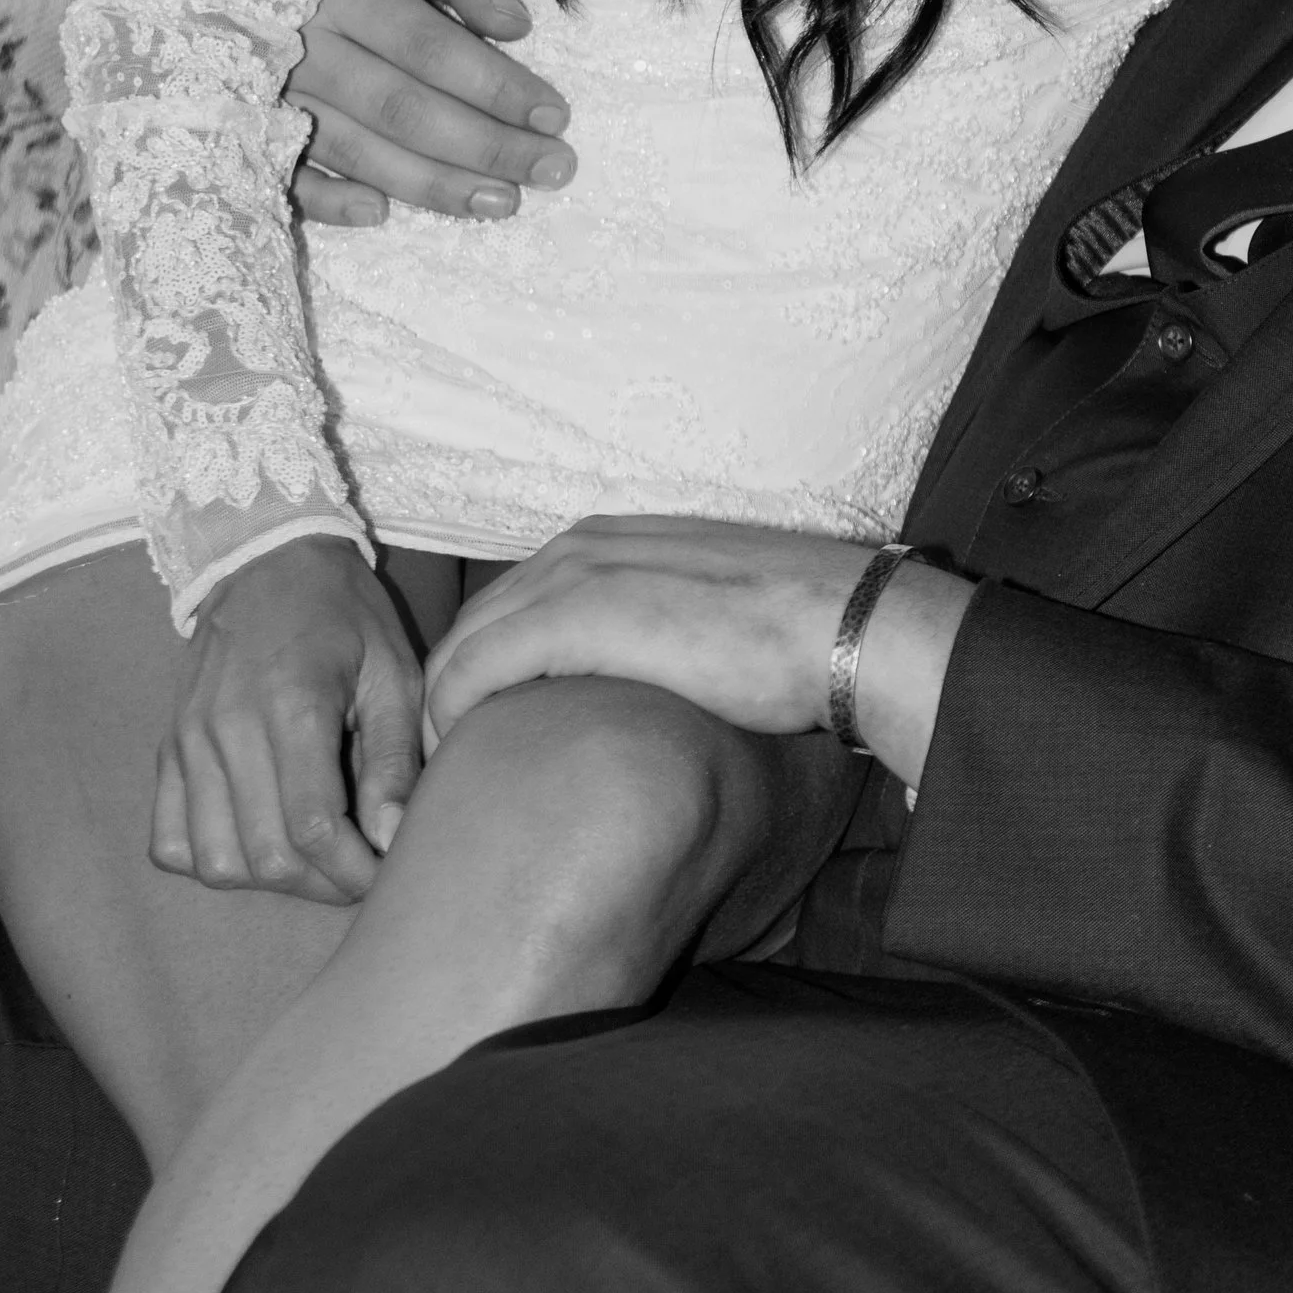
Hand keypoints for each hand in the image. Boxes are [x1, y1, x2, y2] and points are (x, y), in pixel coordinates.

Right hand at [154, 535, 424, 902]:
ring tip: (312, 858)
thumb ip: (392, 759)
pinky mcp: (166, 750)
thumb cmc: (344, 614)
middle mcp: (226, 730)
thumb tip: (392, 839)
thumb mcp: (392, 670)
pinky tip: (256, 839)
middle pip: (263, 858)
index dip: (352, 872)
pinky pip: (168, 842)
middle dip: (320, 884)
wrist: (265, 559)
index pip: (312, 830)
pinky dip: (211, 860)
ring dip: (268, 879)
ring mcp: (186, 743)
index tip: (385, 874)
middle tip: (357, 868)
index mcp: (292, 707)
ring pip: (214, 862)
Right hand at [288, 0, 576, 227]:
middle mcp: (300, 44)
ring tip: (501, 203)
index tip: (556, 115)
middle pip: (401, 108)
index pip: (430, 48)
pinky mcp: (242, 128)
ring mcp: (267, 92)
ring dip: (430, 184)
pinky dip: (327, 199)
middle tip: (551, 170)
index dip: (495, 85)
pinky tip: (379, 214)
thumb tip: (515, 25)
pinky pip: (282, 175)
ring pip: (354, 148)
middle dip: (484, 146)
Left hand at [423, 518, 974, 789]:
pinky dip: (456, 701)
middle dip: (452, 674)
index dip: (491, 648)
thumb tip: (660, 676)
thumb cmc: (803, 629)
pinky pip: (484, 662)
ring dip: (444, 692)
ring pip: (472, 635)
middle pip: (484, 611)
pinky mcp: (584, 618)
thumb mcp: (713, 606)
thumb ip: (666, 623)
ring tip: (443, 753)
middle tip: (444, 742)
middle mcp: (590, 545)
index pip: (520, 591)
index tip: (481, 708)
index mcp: (620, 538)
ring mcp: (584, 576)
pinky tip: (454, 741)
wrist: (850, 626)